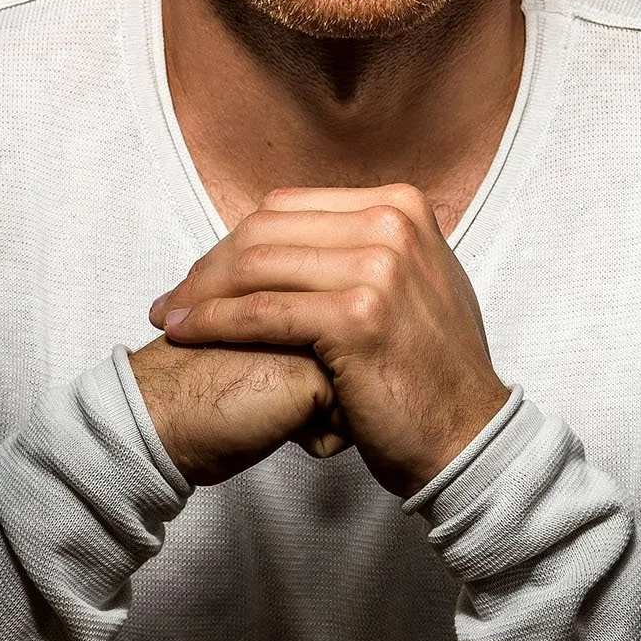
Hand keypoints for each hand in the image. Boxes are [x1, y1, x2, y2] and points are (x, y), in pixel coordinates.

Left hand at [148, 185, 509, 496]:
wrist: (468, 435)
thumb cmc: (432, 371)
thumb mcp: (414, 281)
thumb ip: (366, 247)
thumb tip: (302, 230)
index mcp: (401, 205)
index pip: (289, 209)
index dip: (235, 241)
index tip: (204, 275)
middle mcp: (393, 224)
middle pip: (267, 232)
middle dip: (210, 266)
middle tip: (175, 298)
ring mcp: (379, 268)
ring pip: (257, 268)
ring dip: (202, 293)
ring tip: (171, 318)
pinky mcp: (357, 317)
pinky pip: (263, 312)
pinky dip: (215, 322)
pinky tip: (188, 334)